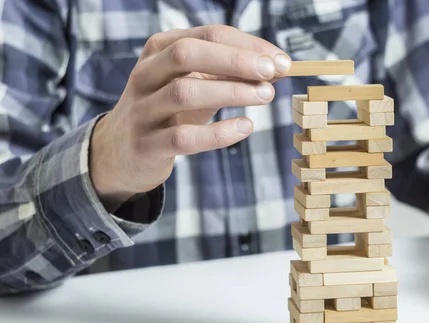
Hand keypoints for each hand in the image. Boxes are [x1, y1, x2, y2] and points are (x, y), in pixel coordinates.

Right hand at [89, 25, 290, 210]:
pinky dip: (218, 133)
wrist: (120, 153)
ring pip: (184, 92)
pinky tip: (245, 127)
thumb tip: (277, 67)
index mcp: (159, 51)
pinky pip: (183, 137)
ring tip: (265, 96)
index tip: (280, 61)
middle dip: (234, 60)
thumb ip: (229, 73)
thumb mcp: (193, 84)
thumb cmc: (167, 111)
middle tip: (270, 72)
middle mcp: (146, 75)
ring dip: (231, 92)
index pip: (207, 35)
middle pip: (187, 54)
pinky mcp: (147, 145)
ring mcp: (143, 111)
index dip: (247, 45)